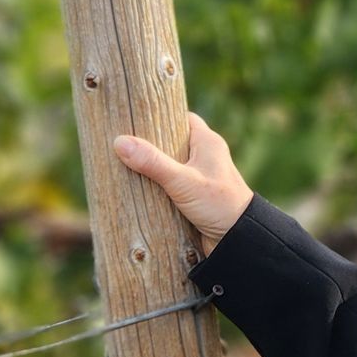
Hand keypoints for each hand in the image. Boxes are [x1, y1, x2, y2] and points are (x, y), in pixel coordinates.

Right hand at [112, 112, 253, 255]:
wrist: (239, 240)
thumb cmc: (219, 205)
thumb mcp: (182, 182)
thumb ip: (153, 163)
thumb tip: (120, 142)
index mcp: (207, 142)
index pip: (180, 118)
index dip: (158, 116)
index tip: (132, 117)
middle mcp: (204, 156)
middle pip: (170, 142)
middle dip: (148, 144)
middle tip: (118, 143)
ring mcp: (199, 177)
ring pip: (168, 165)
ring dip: (150, 168)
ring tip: (118, 164)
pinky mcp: (193, 196)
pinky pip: (170, 185)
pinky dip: (156, 186)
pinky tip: (134, 188)